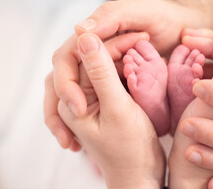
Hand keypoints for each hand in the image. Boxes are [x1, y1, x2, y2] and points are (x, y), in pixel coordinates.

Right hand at [45, 0, 212, 148]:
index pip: (65, 60)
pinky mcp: (115, 80)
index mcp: (92, 36)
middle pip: (62, 81)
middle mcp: (92, 54)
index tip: (79, 109)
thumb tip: (79, 31)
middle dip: (59, 113)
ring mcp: (101, 69)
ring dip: (65, 121)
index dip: (66, 85)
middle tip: (72, 142)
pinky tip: (85, 140)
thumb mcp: (142, 12)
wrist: (186, 29)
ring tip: (74, 145)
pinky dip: (83, 120)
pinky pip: (91, 100)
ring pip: (72, 94)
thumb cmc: (166, 17)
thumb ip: (110, 17)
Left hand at [58, 33, 164, 188]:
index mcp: (69, 101)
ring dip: (119, 55)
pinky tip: (140, 64)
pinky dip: (123, 67)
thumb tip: (85, 37)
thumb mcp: (117, 109)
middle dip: (114, 46)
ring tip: (143, 49)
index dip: (109, 42)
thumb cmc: (130, 150)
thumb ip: (100, 74)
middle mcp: (74, 97)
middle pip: (88, 58)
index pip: (82, 58)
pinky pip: (109, 75)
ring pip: (99, 64)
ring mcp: (89, 99)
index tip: (139, 37)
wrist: (140, 176)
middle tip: (141, 40)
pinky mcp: (103, 101)